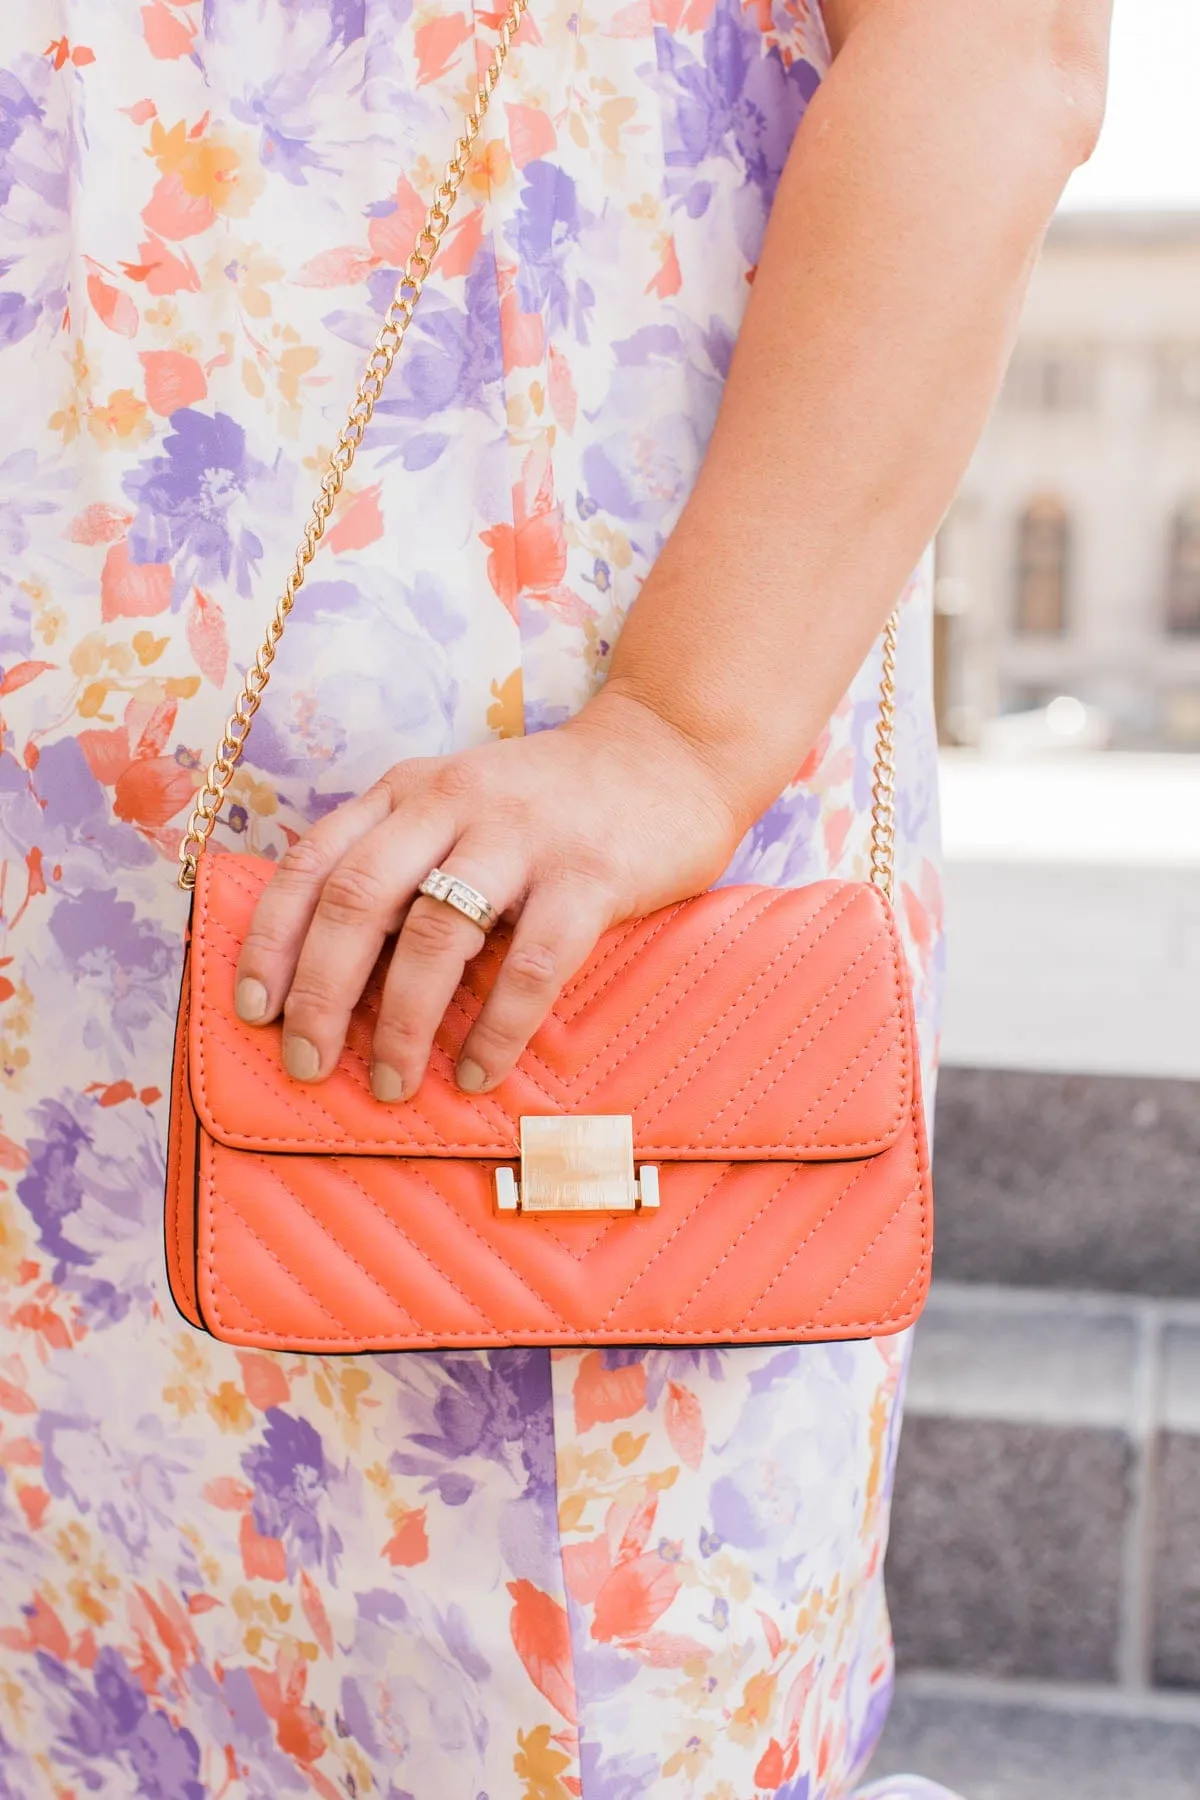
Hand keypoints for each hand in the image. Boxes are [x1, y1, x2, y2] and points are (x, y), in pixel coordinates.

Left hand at [233, 689, 742, 1099]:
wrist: (670, 755)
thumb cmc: (552, 804)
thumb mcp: (459, 805)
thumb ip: (401, 858)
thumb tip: (327, 971)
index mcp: (408, 791)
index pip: (312, 863)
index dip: (271, 941)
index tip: (253, 1010)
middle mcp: (452, 802)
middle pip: (358, 901)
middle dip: (319, 994)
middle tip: (306, 1066)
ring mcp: (523, 835)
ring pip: (436, 934)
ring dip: (400, 1022)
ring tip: (391, 1084)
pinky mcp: (590, 874)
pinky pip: (532, 963)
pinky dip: (498, 1027)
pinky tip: (479, 1071)